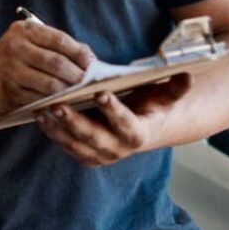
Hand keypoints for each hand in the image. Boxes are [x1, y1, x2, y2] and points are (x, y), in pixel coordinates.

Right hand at [0, 20, 93, 115]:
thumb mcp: (32, 43)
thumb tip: (91, 60)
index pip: (60, 40)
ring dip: (67, 91)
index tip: (92, 64)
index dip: (80, 53)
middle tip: (88, 83)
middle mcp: (14, 47)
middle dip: (76, 74)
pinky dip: (53, 103)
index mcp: (24, 30)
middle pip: (56, 63)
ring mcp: (9, 70)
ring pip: (49, 84)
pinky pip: (38, 100)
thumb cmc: (17, 58)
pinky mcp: (7, 92)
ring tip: (78, 94)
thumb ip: (59, 46)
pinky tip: (61, 104)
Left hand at [34, 73, 192, 166]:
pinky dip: (52, 132)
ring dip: (58, 128)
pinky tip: (40, 116)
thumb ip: (175, 87)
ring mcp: (100, 155)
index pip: (127, 125)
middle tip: (58, 105)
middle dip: (75, 122)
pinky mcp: (85, 155)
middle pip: (95, 138)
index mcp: (139, 134)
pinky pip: (66, 145)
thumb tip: (188, 74)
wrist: (142, 128)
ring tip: (42, 109)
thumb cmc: (151, 105)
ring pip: (75, 144)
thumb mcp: (164, 95)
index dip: (115, 111)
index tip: (101, 93)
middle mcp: (119, 149)